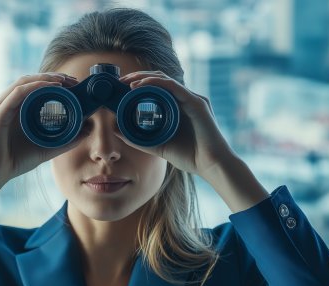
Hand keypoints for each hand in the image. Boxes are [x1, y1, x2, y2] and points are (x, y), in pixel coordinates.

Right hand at [0, 72, 80, 182]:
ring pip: (24, 82)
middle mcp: (4, 102)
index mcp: (13, 107)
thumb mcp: (46, 148)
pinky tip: (50, 87)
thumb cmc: (15, 161)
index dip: (53, 81)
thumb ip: (65, 139)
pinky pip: (17, 93)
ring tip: (64, 80)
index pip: (33, 86)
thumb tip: (87, 130)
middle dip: (52, 76)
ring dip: (45, 78)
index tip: (73, 84)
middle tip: (72, 80)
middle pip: (29, 80)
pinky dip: (35, 87)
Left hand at [118, 70, 234, 178]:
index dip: (138, 83)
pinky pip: (174, 86)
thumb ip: (138, 139)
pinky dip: (157, 83)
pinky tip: (142, 85)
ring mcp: (192, 99)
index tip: (121, 87)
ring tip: (128, 81)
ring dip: (145, 77)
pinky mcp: (197, 102)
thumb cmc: (191, 157)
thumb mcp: (158, 146)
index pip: (156, 87)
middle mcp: (185, 99)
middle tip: (121, 80)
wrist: (212, 166)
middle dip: (138, 76)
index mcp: (178, 107)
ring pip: (165, 79)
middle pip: (159, 79)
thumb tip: (116, 130)